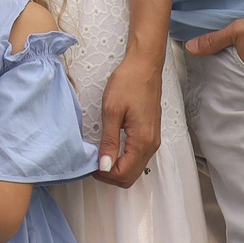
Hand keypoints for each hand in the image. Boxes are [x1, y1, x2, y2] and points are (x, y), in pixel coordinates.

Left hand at [94, 51, 161, 186]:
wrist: (144, 66)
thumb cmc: (128, 83)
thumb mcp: (112, 111)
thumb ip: (109, 142)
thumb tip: (104, 166)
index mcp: (142, 141)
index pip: (123, 174)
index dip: (104, 174)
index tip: (89, 164)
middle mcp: (152, 144)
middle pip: (131, 176)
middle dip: (110, 175)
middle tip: (92, 163)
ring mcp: (153, 140)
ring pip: (135, 168)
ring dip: (117, 168)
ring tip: (99, 156)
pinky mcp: (151, 134)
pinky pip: (138, 157)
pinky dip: (124, 159)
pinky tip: (111, 149)